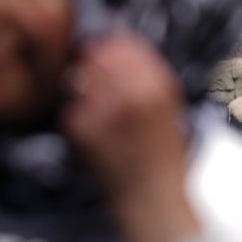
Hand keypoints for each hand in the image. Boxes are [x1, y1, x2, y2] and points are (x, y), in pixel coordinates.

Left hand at [61, 34, 200, 241]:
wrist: (150, 198)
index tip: (110, 53)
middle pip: (96, 56)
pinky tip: (95, 131)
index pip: (123, 43)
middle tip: (99, 81)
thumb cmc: (162, 155)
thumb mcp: (169, 107)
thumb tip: (118, 43)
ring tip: (101, 111)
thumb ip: (146, 74)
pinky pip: (72, 107)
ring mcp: (102, 110)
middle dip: (94, 64)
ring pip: (80, 78)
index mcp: (157, 86)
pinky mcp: (81, 128)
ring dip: (85, 88)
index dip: (113, 47)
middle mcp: (129, 94)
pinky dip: (79, 114)